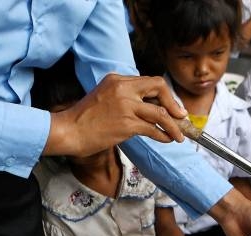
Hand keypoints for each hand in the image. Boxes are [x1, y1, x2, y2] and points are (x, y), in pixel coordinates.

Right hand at [45, 73, 185, 156]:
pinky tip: (167, 139)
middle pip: (159, 88)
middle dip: (174, 103)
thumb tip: (147, 109)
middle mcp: (123, 88)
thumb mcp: (103, 98)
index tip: (171, 106)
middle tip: (181, 117)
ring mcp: (125, 106)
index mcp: (117, 79)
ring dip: (174, 125)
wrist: (69, 131)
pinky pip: (153, 128)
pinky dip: (164, 135)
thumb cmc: (84, 120)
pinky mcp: (127, 124)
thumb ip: (124, 98)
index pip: (149, 81)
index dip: (164, 94)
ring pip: (161, 112)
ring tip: (179, 136)